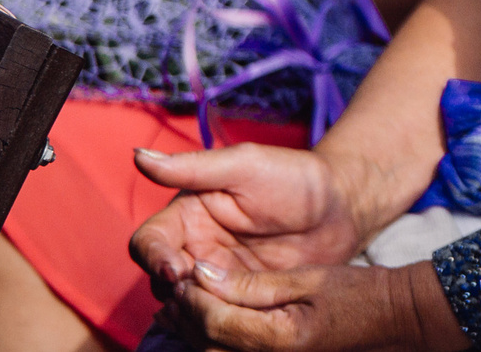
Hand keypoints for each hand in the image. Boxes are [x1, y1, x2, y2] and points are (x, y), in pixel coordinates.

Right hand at [131, 145, 366, 305]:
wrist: (342, 208)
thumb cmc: (295, 178)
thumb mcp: (245, 167)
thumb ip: (193, 167)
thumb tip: (137, 155)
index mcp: (187, 217)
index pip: (148, 243)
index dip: (153, 259)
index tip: (176, 269)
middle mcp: (195, 251)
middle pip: (160, 282)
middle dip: (174, 291)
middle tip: (202, 291)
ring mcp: (219, 280)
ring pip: (186, 308)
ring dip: (196, 311)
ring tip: (225, 305)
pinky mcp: (243, 301)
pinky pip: (219, 321)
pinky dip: (220, 325)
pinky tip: (239, 320)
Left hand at [164, 259, 452, 351]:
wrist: (392, 318)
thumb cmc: (357, 293)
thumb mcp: (309, 278)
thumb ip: (255, 284)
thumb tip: (204, 275)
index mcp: (281, 339)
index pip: (217, 322)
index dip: (194, 296)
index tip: (185, 269)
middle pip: (208, 344)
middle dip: (187, 315)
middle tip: (174, 284)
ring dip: (192, 329)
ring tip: (178, 302)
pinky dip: (210, 340)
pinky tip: (199, 321)